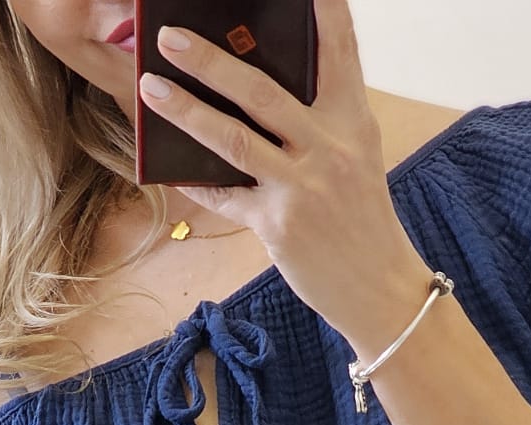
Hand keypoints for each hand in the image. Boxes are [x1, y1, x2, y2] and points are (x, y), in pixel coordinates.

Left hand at [138, 0, 430, 345]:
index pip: (339, 51)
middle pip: (262, 91)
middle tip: (169, 36)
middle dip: (210, 61)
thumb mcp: (356, 159)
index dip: (323, 10)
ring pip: (235, 139)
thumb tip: (256, 90)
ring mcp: (303, 188)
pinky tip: (170, 167)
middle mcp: (329, 149)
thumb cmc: (362, 220)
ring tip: (150, 86)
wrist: (380, 290)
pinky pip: (226, 195)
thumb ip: (319, 121)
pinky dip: (196, 180)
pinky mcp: (279, 225)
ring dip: (186, 110)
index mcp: (352, 122)